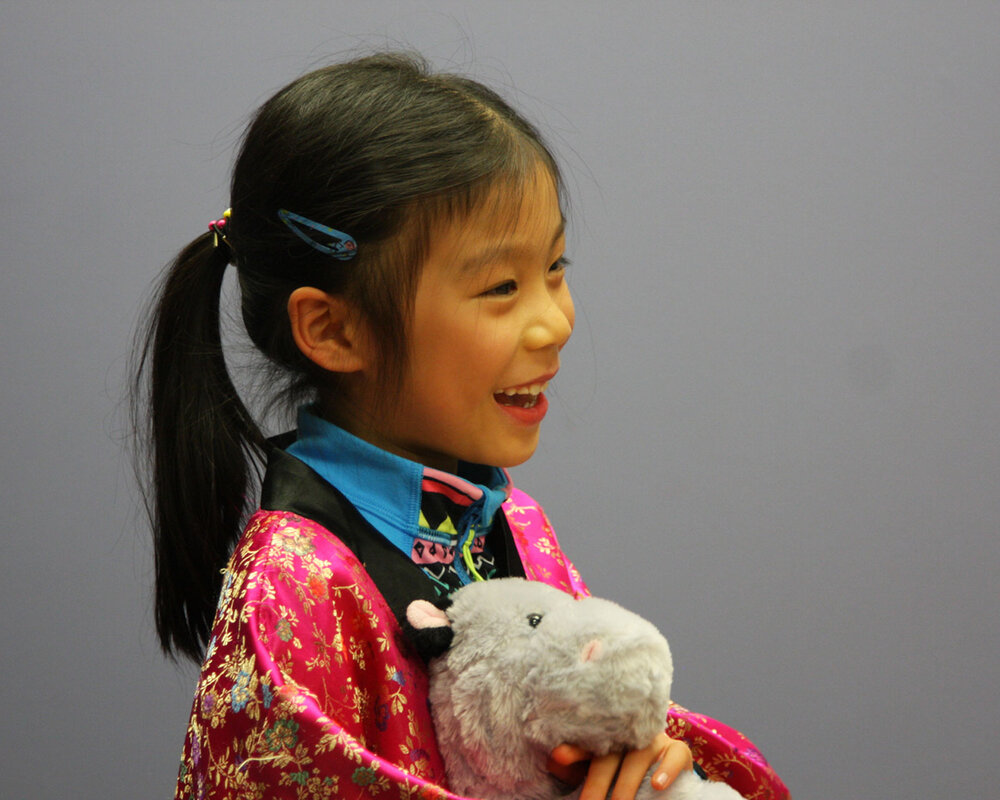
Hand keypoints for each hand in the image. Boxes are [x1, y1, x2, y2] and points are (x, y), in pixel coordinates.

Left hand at [548, 734, 692, 799]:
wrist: (663, 771)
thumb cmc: (620, 771)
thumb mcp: (593, 772)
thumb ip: (573, 769)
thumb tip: (552, 760)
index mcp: (604, 738)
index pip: (586, 743)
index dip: (573, 750)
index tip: (557, 756)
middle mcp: (628, 735)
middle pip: (609, 756)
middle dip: (597, 784)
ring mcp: (654, 740)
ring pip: (639, 756)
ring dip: (627, 783)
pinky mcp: (678, 749)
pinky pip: (675, 755)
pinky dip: (666, 769)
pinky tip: (657, 785)